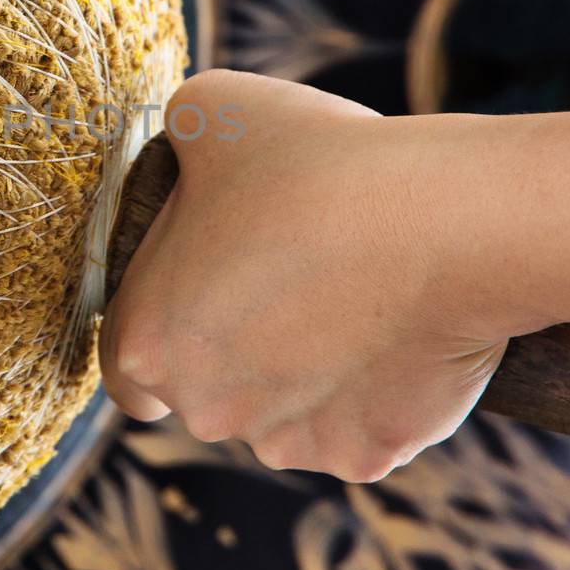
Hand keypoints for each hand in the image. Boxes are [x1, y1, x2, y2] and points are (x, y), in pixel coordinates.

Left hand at [98, 70, 512, 481]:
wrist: (442, 223)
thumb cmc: (316, 165)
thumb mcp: (213, 110)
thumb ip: (178, 138)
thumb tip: (187, 147)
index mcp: (147, 344)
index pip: (128, 363)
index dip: (164, 323)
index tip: (207, 290)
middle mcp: (206, 411)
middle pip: (210, 392)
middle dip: (240, 348)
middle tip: (293, 276)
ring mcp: (289, 444)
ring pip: (285, 414)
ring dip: (307, 373)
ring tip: (354, 294)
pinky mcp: (367, 458)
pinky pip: (360, 428)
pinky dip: (375, 391)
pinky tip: (399, 331)